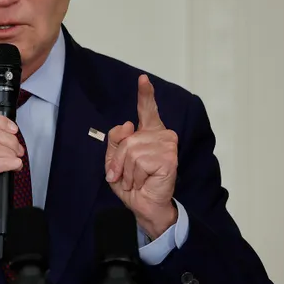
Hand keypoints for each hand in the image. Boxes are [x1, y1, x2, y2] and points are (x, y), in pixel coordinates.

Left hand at [104, 75, 177, 237]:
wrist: (143, 205)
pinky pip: (139, 162)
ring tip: (135, 180)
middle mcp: (161, 134)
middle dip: (118, 161)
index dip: (145, 94)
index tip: (142, 79)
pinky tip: (144, 182)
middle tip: (123, 176)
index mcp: (148, 132)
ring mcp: (167, 144)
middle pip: (126, 138)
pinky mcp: (169, 157)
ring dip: (126, 171)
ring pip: (131, 151)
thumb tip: (128, 125)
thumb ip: (116, 141)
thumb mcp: (114, 160)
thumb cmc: (132, 183)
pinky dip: (135, 176)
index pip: (146, 109)